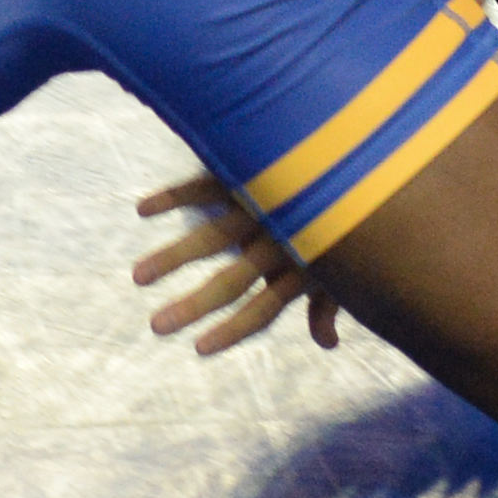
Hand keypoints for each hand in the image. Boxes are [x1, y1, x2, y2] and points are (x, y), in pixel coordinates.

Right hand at [131, 172, 338, 354]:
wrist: (360, 147)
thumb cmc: (355, 210)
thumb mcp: (348, 258)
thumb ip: (330, 302)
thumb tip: (328, 344)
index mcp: (303, 266)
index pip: (264, 310)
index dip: (233, 332)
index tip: (198, 349)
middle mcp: (282, 238)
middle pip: (233, 281)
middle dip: (194, 306)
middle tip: (155, 326)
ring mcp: (265, 203)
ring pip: (213, 236)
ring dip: (173, 257)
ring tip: (138, 277)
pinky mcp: (252, 169)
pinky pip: (207, 184)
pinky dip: (173, 196)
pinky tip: (141, 210)